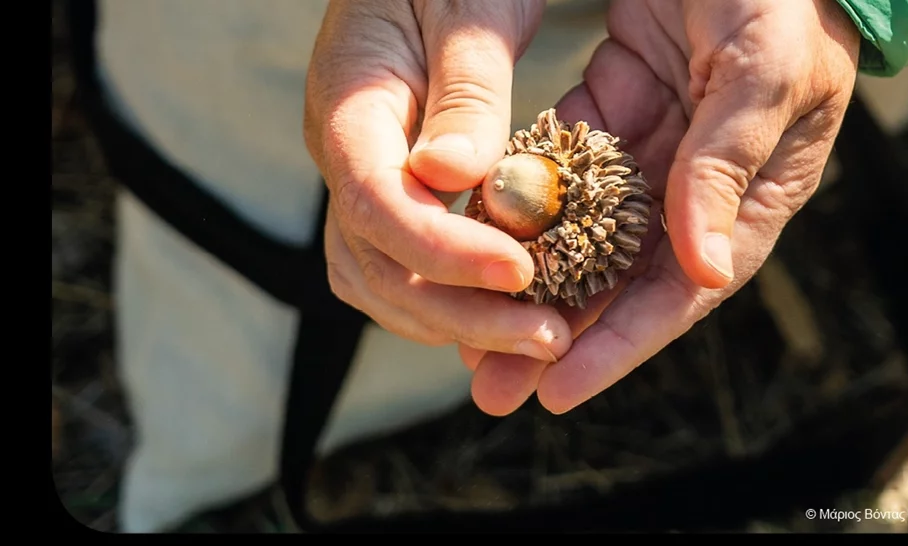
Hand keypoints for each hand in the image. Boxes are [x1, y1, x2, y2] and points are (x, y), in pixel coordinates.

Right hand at [304, 0, 573, 361]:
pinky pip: (408, 265)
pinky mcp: (397, 193)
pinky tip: (519, 310)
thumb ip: (464, 88)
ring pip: (383, 281)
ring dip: (458, 321)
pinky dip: (457, 299)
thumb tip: (449, 175)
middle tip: (547, 337)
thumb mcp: (468, 7)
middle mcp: (346, 154)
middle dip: (459, 311)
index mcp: (350, 102)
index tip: (522, 273)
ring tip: (544, 336)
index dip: (444, 250)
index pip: (377, 201)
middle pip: (375, 264)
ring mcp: (366, 179)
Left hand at [465, 0, 860, 414]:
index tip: (559, 392)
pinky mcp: (616, 107)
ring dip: (528, 282)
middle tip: (492, 389)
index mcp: (753, 192)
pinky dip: (519, 200)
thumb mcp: (764, 73)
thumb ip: (728, 166)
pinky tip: (472, 237)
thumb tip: (705, 274)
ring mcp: (653, 146)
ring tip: (467, 334)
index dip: (622, 345)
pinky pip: (560, 164)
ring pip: (581, 231)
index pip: (682, 289)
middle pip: (621, 279)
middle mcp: (698, 183)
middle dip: (559, 336)